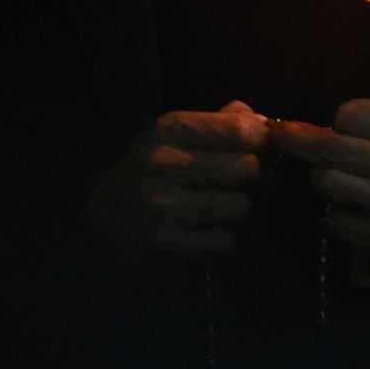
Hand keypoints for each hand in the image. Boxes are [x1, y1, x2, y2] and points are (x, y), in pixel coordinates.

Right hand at [88, 99, 270, 267]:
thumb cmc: (152, 168)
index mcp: (169, 129)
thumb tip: (266, 124)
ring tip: (228, 205)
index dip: (264, 141)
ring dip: (243, 208)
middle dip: (259, 175)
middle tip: (254, 181)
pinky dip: (228, 236)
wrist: (103, 216)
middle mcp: (163, 164)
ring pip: (240, 206)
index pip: (239, 129)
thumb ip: (220, 123)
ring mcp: (163, 207)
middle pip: (246, 168)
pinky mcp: (166, 245)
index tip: (265, 150)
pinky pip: (226, 240)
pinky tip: (213, 230)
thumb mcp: (176, 135)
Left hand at [269, 99, 369, 279]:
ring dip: (323, 182)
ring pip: (327, 185)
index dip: (336, 120)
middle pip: (331, 149)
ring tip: (337, 182)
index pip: (350, 115)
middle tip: (286, 140)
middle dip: (302, 144)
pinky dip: (336, 216)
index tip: (333, 127)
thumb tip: (316, 126)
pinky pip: (336, 222)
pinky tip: (354, 213)